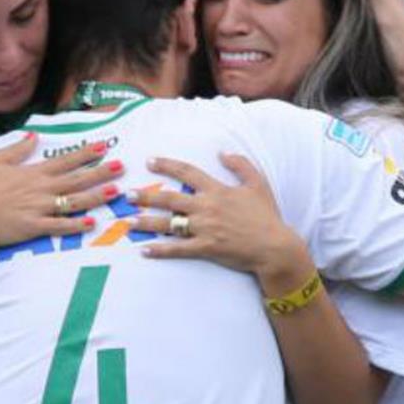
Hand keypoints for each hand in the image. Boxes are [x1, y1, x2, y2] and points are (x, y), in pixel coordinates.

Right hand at [0, 133, 121, 247]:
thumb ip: (17, 148)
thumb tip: (34, 135)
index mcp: (33, 173)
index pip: (65, 160)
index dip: (87, 153)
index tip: (106, 146)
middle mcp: (41, 189)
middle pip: (77, 179)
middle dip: (101, 172)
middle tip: (122, 166)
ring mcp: (38, 208)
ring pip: (74, 201)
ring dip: (97, 196)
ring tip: (116, 191)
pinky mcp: (33, 227)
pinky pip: (59, 226)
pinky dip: (76, 225)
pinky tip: (92, 222)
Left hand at [129, 154, 307, 289]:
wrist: (275, 246)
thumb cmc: (268, 216)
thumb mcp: (259, 184)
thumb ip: (241, 165)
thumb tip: (222, 152)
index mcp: (218, 190)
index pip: (187, 172)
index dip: (167, 165)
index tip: (150, 161)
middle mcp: (207, 207)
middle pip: (169, 198)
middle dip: (146, 196)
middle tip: (128, 194)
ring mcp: (205, 228)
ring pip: (168, 223)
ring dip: (145, 222)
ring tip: (128, 221)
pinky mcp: (205, 248)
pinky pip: (177, 249)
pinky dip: (159, 250)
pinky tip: (144, 250)